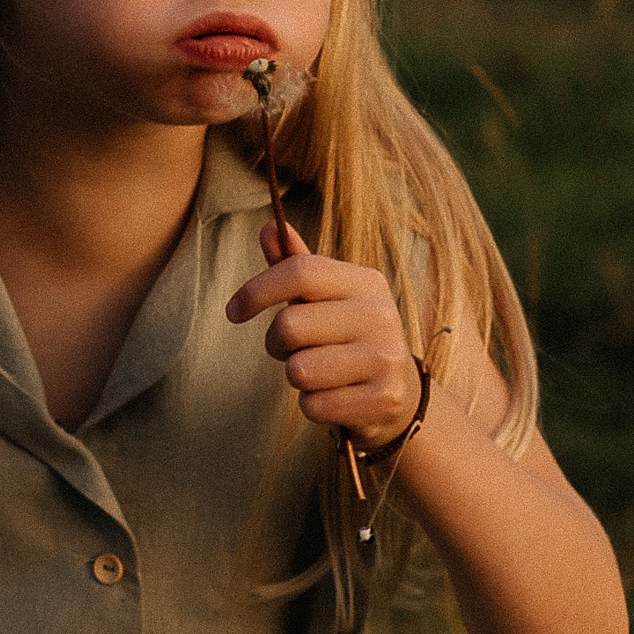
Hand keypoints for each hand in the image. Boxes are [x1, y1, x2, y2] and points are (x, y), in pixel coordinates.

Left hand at [226, 220, 421, 448]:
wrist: (399, 392)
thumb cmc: (347, 338)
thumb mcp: (327, 299)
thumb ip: (296, 267)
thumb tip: (268, 227)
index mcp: (365, 282)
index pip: (299, 272)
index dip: (256, 290)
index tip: (233, 311)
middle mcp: (380, 315)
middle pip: (289, 327)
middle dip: (276, 344)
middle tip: (293, 350)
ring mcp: (385, 359)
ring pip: (298, 371)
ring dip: (297, 377)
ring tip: (320, 373)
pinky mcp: (383, 400)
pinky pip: (314, 406)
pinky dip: (313, 406)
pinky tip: (335, 397)